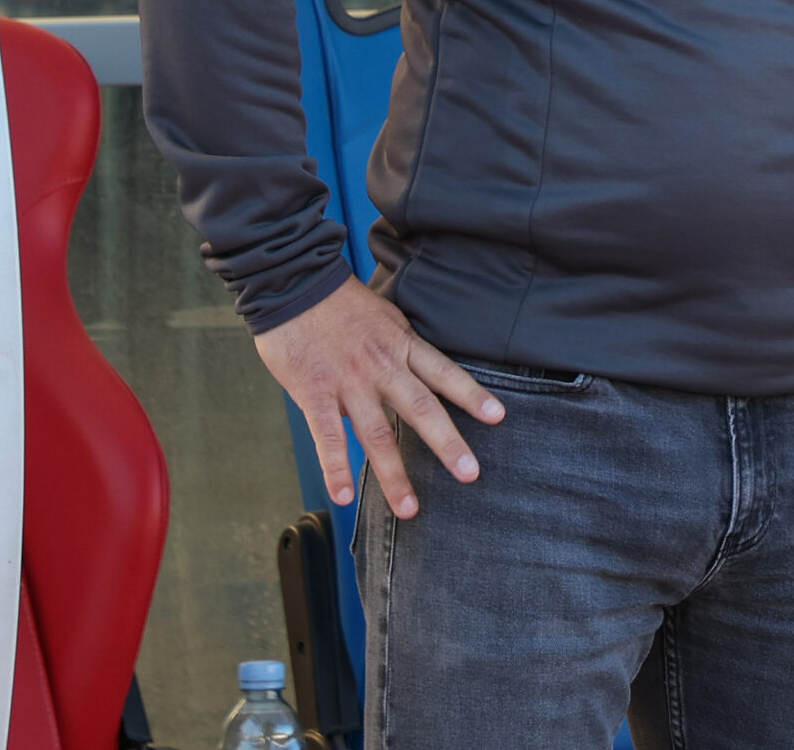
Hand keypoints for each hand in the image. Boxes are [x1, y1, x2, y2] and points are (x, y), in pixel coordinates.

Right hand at [252, 276, 502, 520]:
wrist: (294, 284)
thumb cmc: (340, 303)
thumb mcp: (385, 318)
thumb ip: (400, 350)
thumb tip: (415, 375)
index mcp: (402, 346)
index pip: (445, 373)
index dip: (473, 395)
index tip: (499, 417)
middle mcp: (383, 367)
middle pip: (422, 409)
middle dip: (448, 443)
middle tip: (470, 474)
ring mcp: (349, 382)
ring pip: (378, 434)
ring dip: (394, 474)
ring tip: (410, 508)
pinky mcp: (315, 392)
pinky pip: (327, 436)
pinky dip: (335, 467)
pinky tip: (343, 496)